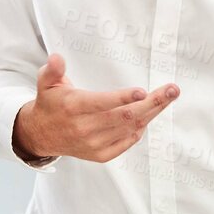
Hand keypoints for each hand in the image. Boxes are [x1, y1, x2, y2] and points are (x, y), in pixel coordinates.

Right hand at [14, 53, 179, 162]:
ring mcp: (94, 144)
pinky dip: (140, 130)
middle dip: (153, 103)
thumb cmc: (50, 104)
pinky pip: (127, 142)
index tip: (143, 91)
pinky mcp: (100, 154)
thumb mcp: (46, 84)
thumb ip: (52, 70)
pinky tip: (149, 116)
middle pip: (125, 116)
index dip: (124, 98)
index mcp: (74, 107)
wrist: (41, 135)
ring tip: (167, 98)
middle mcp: (85, 128)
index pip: (102, 103)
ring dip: (152, 114)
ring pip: (130, 129)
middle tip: (172, 90)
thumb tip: (56, 58)